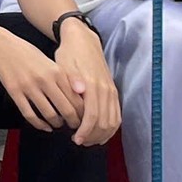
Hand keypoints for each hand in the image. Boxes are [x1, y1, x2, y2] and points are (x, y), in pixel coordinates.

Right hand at [0, 29, 85, 133]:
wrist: (2, 45)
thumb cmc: (27, 53)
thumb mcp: (51, 62)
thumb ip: (64, 79)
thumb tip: (78, 100)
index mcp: (56, 72)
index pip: (76, 100)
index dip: (83, 114)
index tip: (83, 118)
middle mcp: (44, 80)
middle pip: (66, 110)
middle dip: (73, 123)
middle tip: (74, 126)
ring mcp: (29, 86)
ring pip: (49, 115)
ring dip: (56, 124)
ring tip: (58, 124)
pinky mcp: (15, 92)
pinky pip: (29, 115)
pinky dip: (39, 124)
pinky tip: (44, 126)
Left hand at [52, 21, 120, 146]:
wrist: (83, 40)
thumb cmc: (69, 54)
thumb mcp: (64, 64)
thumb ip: (72, 80)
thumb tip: (79, 91)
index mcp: (92, 85)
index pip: (93, 115)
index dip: (85, 130)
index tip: (76, 139)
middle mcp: (106, 90)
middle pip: (104, 122)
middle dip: (93, 136)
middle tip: (79, 141)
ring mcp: (112, 92)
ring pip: (113, 121)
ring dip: (102, 134)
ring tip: (88, 140)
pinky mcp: (114, 92)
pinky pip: (117, 115)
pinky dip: (110, 128)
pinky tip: (100, 134)